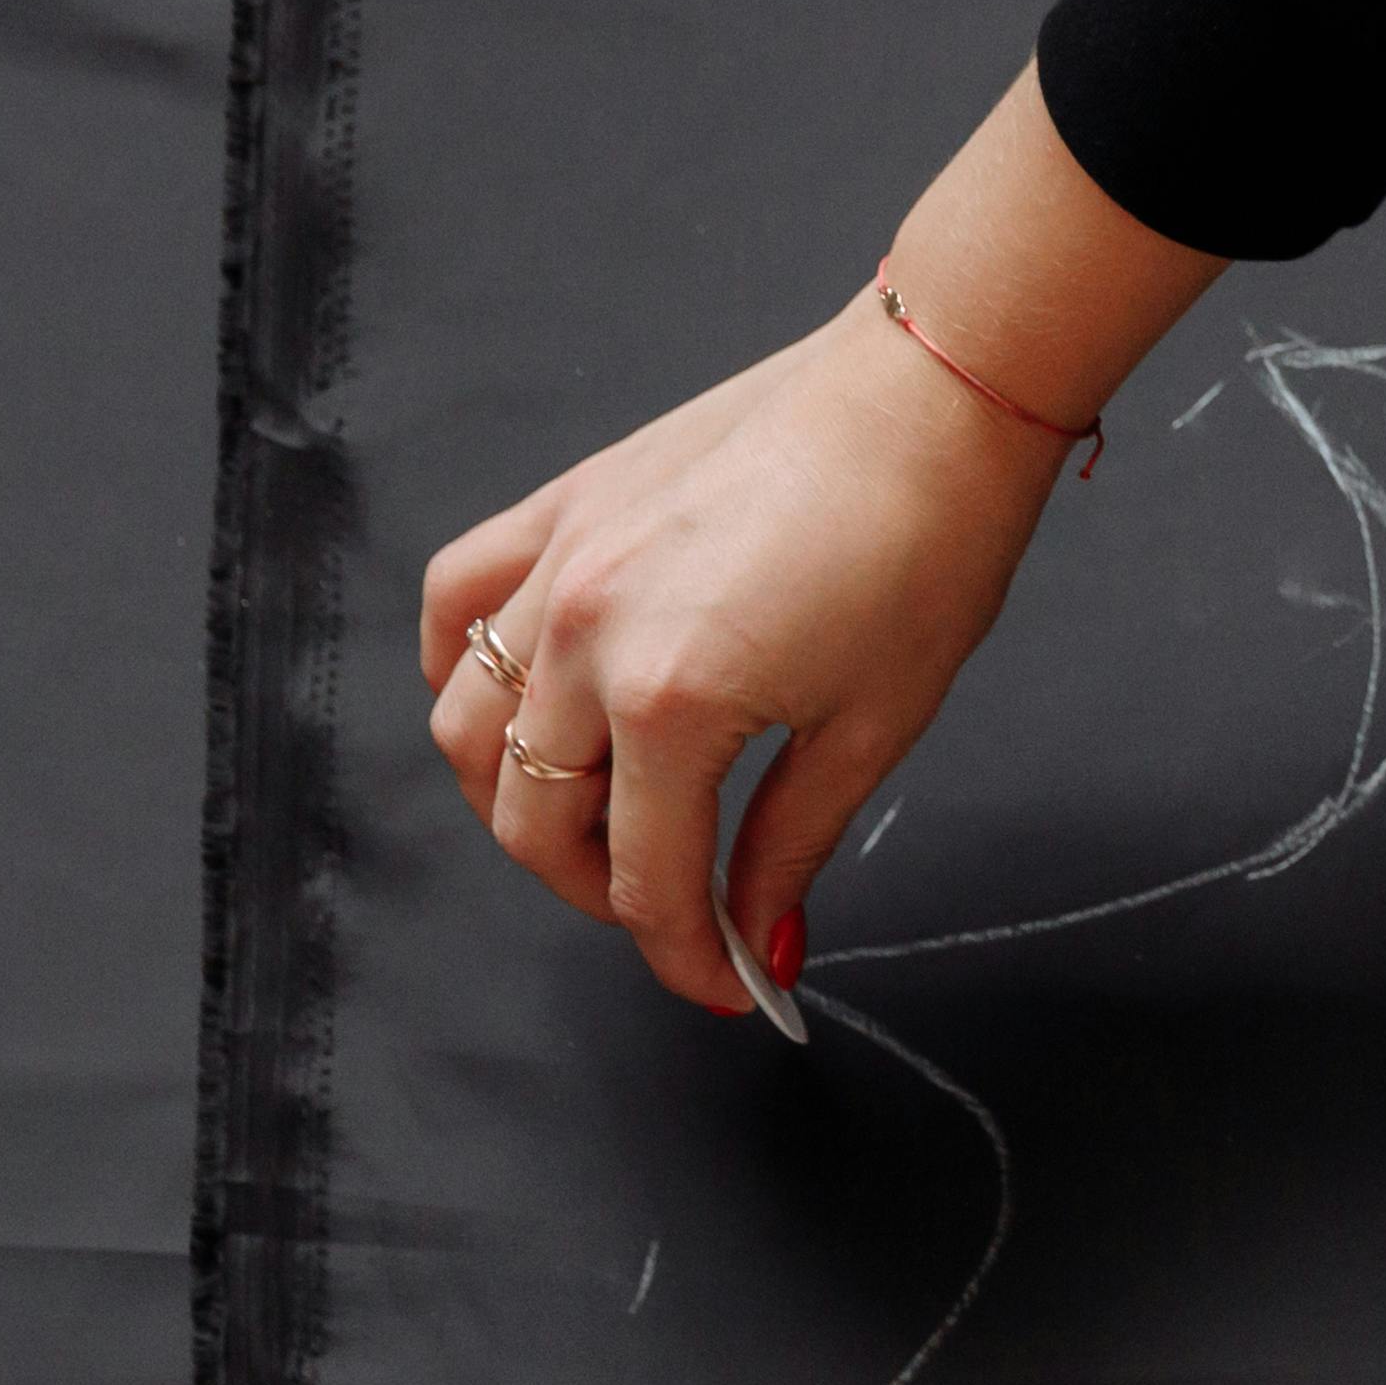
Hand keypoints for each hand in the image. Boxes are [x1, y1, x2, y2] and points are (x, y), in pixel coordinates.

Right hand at [418, 303, 1064, 1013]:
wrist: (927, 397)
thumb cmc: (925, 547)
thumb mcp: (870, 730)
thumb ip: (788, 845)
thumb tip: (757, 938)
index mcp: (668, 700)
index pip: (644, 876)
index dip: (682, 955)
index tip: (727, 987)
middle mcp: (582, 633)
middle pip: (534, 817)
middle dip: (599, 892)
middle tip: (672, 912)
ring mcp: (557, 563)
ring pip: (470, 727)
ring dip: (519, 801)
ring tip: (601, 825)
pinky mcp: (560, 507)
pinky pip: (458, 605)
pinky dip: (464, 672)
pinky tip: (520, 708)